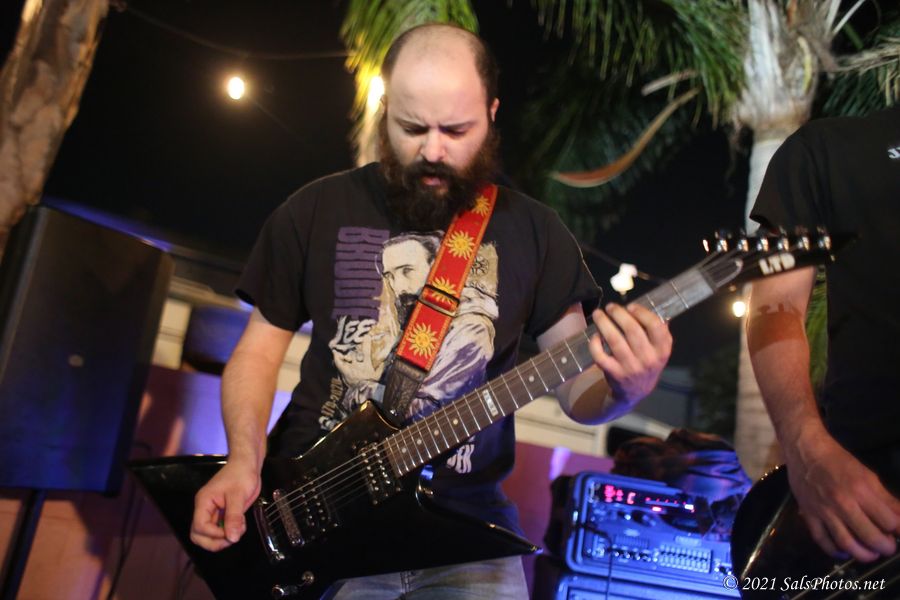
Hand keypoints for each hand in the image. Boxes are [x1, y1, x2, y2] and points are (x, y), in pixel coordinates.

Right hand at [190, 459, 261, 551]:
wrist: (248, 465)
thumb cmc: (241, 474)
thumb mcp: (238, 495)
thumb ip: (234, 517)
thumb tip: (232, 538)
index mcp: (203, 502)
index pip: (199, 527)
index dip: (213, 534)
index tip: (229, 532)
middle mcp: (205, 509)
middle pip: (199, 536)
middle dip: (214, 542)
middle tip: (232, 537)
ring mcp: (214, 513)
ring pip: (209, 536)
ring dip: (224, 538)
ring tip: (238, 529)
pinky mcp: (223, 514)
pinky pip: (221, 530)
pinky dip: (231, 532)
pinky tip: (241, 525)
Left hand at [588, 303, 671, 408]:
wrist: (636, 390)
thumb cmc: (647, 362)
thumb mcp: (659, 349)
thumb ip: (658, 330)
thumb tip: (650, 305)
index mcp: (662, 350)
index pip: (655, 326)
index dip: (641, 312)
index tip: (630, 306)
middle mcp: (648, 359)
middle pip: (632, 330)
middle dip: (618, 314)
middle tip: (610, 307)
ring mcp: (631, 367)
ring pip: (614, 340)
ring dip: (603, 323)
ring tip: (598, 314)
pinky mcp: (614, 373)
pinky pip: (600, 355)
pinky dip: (595, 343)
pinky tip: (595, 335)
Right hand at [786, 434, 899, 561]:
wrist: (804, 450)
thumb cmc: (838, 460)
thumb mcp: (867, 475)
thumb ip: (885, 498)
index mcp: (861, 490)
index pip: (888, 521)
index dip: (897, 530)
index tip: (897, 532)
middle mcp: (843, 503)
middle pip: (870, 536)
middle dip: (885, 547)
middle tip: (888, 547)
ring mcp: (824, 511)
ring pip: (846, 542)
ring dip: (863, 554)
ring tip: (871, 554)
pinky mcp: (808, 514)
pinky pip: (821, 539)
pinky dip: (834, 551)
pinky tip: (844, 552)